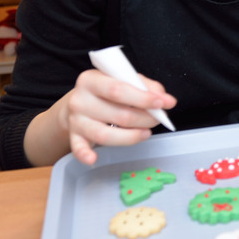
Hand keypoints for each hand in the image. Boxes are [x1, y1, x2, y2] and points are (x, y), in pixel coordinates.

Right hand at [57, 68, 177, 164]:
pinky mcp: (74, 137)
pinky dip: (85, 155)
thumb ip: (144, 85)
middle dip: (144, 118)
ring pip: (104, 134)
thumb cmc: (104, 91)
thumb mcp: (121, 79)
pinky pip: (78, 149)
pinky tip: (94, 159)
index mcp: (91, 80)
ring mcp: (76, 120)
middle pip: (117, 113)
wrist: (77, 103)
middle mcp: (80, 99)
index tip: (162, 103)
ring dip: (131, 136)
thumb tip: (164, 98)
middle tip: (158, 119)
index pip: (118, 90)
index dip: (142, 98)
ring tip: (146, 133)